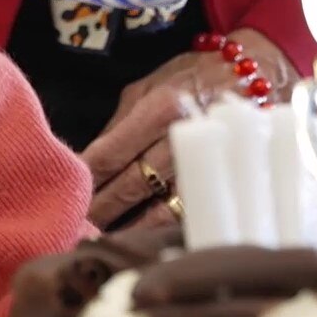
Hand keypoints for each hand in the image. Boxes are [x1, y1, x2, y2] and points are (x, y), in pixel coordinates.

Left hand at [82, 28, 293, 228]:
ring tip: (97, 242)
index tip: (59, 191)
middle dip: (98, 210)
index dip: (83, 177)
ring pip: (158, 211)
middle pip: (131, 186)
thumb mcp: (147, 87)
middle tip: (68, 227)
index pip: (111, 153)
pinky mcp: (223, 186)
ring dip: (126, 229)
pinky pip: (184, 217)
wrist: (256, 74)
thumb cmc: (192, 77)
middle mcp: (184, 140)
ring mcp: (208, 167)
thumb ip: (118, 124)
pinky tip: (136, 242)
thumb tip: (87, 161)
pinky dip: (157, 233)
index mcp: (162, 109)